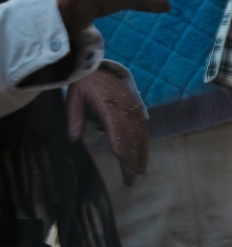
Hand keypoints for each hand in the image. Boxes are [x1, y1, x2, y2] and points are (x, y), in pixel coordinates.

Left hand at [66, 69, 148, 185]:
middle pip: (132, 135)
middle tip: (130, 179)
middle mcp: (125, 107)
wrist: (97, 67)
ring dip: (142, 153)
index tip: (123, 160)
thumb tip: (73, 140)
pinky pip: (143, 128)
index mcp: (108, 104)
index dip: (121, 143)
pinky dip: (144, 143)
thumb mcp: (73, 98)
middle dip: (132, 158)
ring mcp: (133, 108)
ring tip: (140, 172)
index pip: (117, 127)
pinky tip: (143, 155)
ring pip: (141, 133)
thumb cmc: (83, 85)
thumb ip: (73, 118)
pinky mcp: (136, 108)